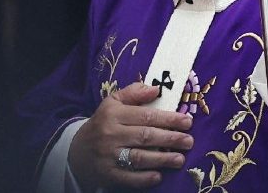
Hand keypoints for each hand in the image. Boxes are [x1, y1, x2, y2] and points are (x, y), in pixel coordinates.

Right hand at [69, 83, 193, 189]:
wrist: (77, 151)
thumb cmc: (102, 123)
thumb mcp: (112, 103)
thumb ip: (133, 93)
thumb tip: (156, 89)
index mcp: (113, 113)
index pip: (146, 115)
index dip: (168, 118)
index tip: (187, 121)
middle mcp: (111, 134)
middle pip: (145, 136)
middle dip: (170, 138)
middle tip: (189, 141)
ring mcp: (109, 155)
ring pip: (139, 157)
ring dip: (162, 159)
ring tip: (180, 159)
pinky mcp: (108, 174)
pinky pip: (128, 177)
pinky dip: (144, 178)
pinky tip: (159, 176)